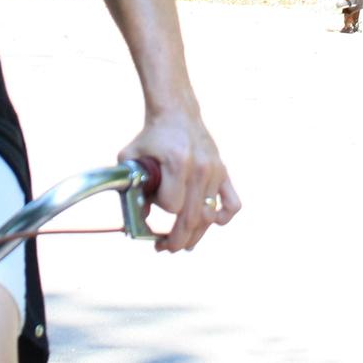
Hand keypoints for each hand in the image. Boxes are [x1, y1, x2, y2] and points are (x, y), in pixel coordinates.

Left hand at [122, 108, 238, 253]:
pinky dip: (223, 218)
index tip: (149, 207)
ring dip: (195, 236)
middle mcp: (200, 168)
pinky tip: (210, 223)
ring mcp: (215, 171)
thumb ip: (130, 187)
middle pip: (192, 218)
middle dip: (176, 240)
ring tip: (182, 244)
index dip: (159, 211)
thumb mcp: (130, 157)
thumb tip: (140, 219)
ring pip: (209, 217)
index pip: (171, 206)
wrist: (177, 113)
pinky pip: (233, 204)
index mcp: (177, 162)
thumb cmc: (151, 137)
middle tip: (164, 248)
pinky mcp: (223, 172)